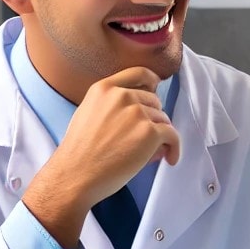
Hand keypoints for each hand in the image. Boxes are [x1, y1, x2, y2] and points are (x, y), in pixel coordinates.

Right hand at [21, 67, 182, 246]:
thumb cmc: (78, 153)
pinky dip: (174, 148)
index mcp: (104, 89)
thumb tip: (142, 116)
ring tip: (152, 153)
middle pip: (154, 100)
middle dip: (153, 118)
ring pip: (163, 119)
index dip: (152, 82)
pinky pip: (172, 136)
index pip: (138, 73)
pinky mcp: (149, 132)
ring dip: (161, 136)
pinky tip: (170, 158)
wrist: (75, 175)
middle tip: (146, 138)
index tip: (156, 88)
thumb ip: (111, 106)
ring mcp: (137, 113)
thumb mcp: (87, 114)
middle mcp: (122, 96)